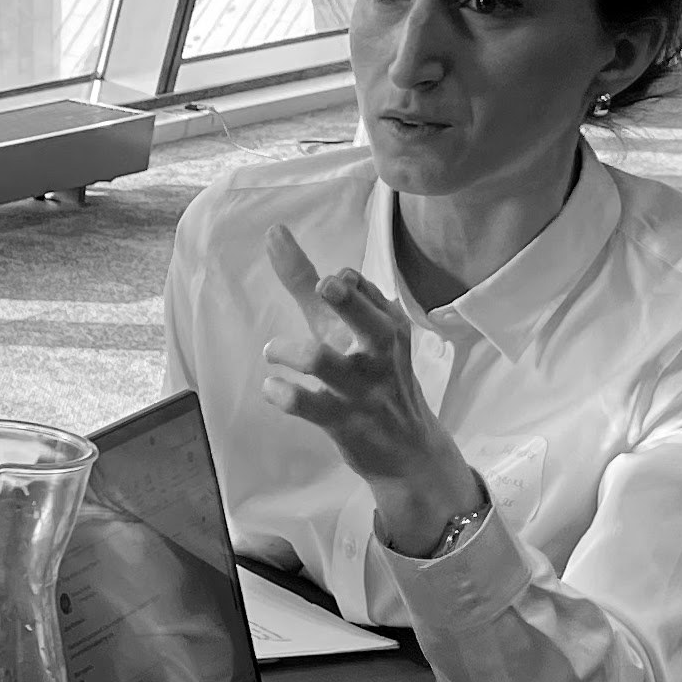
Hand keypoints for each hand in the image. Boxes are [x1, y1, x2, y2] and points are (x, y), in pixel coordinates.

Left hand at [261, 226, 484, 556]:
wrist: (408, 449)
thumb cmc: (369, 373)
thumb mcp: (344, 327)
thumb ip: (307, 281)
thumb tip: (274, 232)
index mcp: (385, 323)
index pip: (358, 287)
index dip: (338, 283)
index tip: (325, 288)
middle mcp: (378, 352)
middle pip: (364, 318)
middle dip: (345, 297)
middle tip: (324, 286)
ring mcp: (361, 388)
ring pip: (322, 361)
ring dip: (290, 351)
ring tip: (275, 352)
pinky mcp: (343, 421)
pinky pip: (307, 405)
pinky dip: (282, 393)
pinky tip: (273, 388)